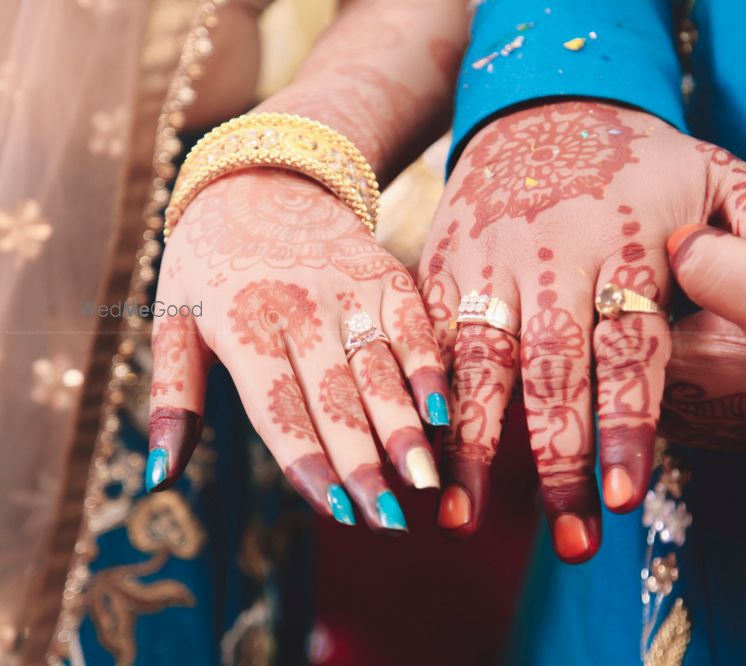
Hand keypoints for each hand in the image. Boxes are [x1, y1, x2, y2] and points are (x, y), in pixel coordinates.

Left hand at [148, 169, 449, 531]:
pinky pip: (414, 327)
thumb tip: (160, 476)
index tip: (336, 509)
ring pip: (380, 368)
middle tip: (387, 519)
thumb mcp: (173, 320)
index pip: (280, 407)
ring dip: (405, 426)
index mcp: (242, 325)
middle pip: (336, 397)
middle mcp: (299, 308)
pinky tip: (444, 412)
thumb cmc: (210, 263)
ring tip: (425, 479)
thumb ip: (173, 398)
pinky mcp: (385, 275)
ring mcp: (347, 290)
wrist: (264, 178)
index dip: (309, 461)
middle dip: (363, 462)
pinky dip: (430, 369)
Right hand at [419, 100, 745, 561]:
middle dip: (558, 455)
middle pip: (552, 367)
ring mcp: (489, 260)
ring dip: (475, 445)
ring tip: (465, 520)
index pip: (629, 343)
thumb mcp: (711, 170)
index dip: (627, 420)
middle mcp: (550, 253)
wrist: (536, 107)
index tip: (624, 495)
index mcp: (622, 237)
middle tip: (571, 537)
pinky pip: (432, 341)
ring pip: (480, 361)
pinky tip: (427, 458)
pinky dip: (430, 400)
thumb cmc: (635, 157)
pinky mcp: (443, 266)